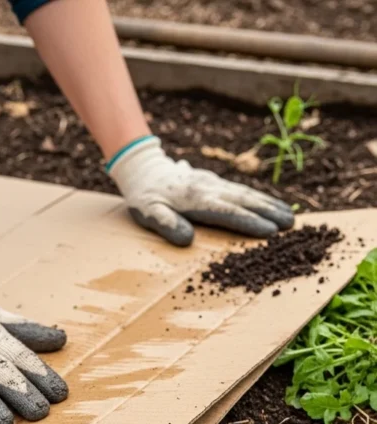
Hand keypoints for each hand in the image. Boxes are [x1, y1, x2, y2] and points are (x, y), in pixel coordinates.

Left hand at [108, 136, 293, 245]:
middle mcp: (210, 188)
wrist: (144, 170)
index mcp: (196, 199)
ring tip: (290, 216)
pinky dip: (260, 198)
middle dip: (269, 212)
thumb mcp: (148, 213)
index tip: (270, 231)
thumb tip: (188, 240)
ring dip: (270, 204)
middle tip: (291, 225)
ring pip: (247, 194)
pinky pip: (242, 191)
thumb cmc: (145, 198)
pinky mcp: (217, 182)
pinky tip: (273, 205)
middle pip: (244, 200)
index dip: (249, 222)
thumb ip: (166, 224)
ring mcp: (215, 183)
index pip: (227, 212)